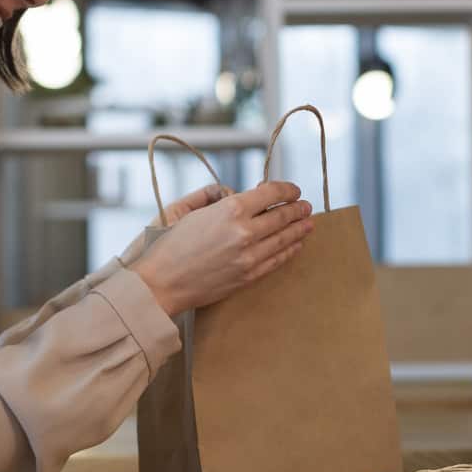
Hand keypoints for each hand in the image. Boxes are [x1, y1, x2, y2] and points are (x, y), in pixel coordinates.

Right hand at [132, 181, 314, 316]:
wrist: (162, 283)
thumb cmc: (171, 244)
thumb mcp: (190, 210)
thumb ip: (216, 197)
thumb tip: (235, 193)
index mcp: (231, 209)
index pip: (271, 193)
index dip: (287, 189)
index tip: (294, 189)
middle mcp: (245, 231)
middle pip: (282, 215)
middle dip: (298, 209)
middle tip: (307, 206)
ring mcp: (250, 255)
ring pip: (284, 238)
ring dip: (299, 229)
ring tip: (309, 223)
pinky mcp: (249, 275)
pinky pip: (277, 260)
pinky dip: (290, 250)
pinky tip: (296, 244)